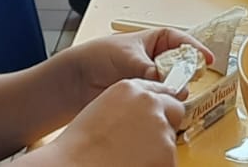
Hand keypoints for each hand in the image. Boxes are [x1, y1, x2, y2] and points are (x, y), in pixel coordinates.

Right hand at [52, 79, 184, 166]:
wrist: (73, 165)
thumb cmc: (78, 146)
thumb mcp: (102, 110)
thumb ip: (128, 106)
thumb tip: (147, 115)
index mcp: (130, 88)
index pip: (160, 91)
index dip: (160, 106)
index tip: (161, 114)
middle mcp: (148, 102)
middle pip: (174, 110)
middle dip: (167, 124)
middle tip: (147, 142)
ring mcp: (160, 126)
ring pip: (170, 139)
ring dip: (158, 149)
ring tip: (130, 158)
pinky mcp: (167, 151)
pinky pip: (170, 159)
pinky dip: (158, 165)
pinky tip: (134, 165)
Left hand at [69, 28, 212, 105]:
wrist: (78, 79)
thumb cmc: (99, 56)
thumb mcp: (129, 58)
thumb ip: (151, 70)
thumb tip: (170, 83)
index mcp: (155, 40)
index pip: (181, 41)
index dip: (195, 48)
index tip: (207, 59)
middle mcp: (156, 59)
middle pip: (181, 65)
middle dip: (186, 72)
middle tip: (190, 79)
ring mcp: (151, 77)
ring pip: (172, 83)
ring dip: (175, 88)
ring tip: (174, 93)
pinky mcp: (144, 94)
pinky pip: (161, 97)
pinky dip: (164, 100)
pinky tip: (164, 102)